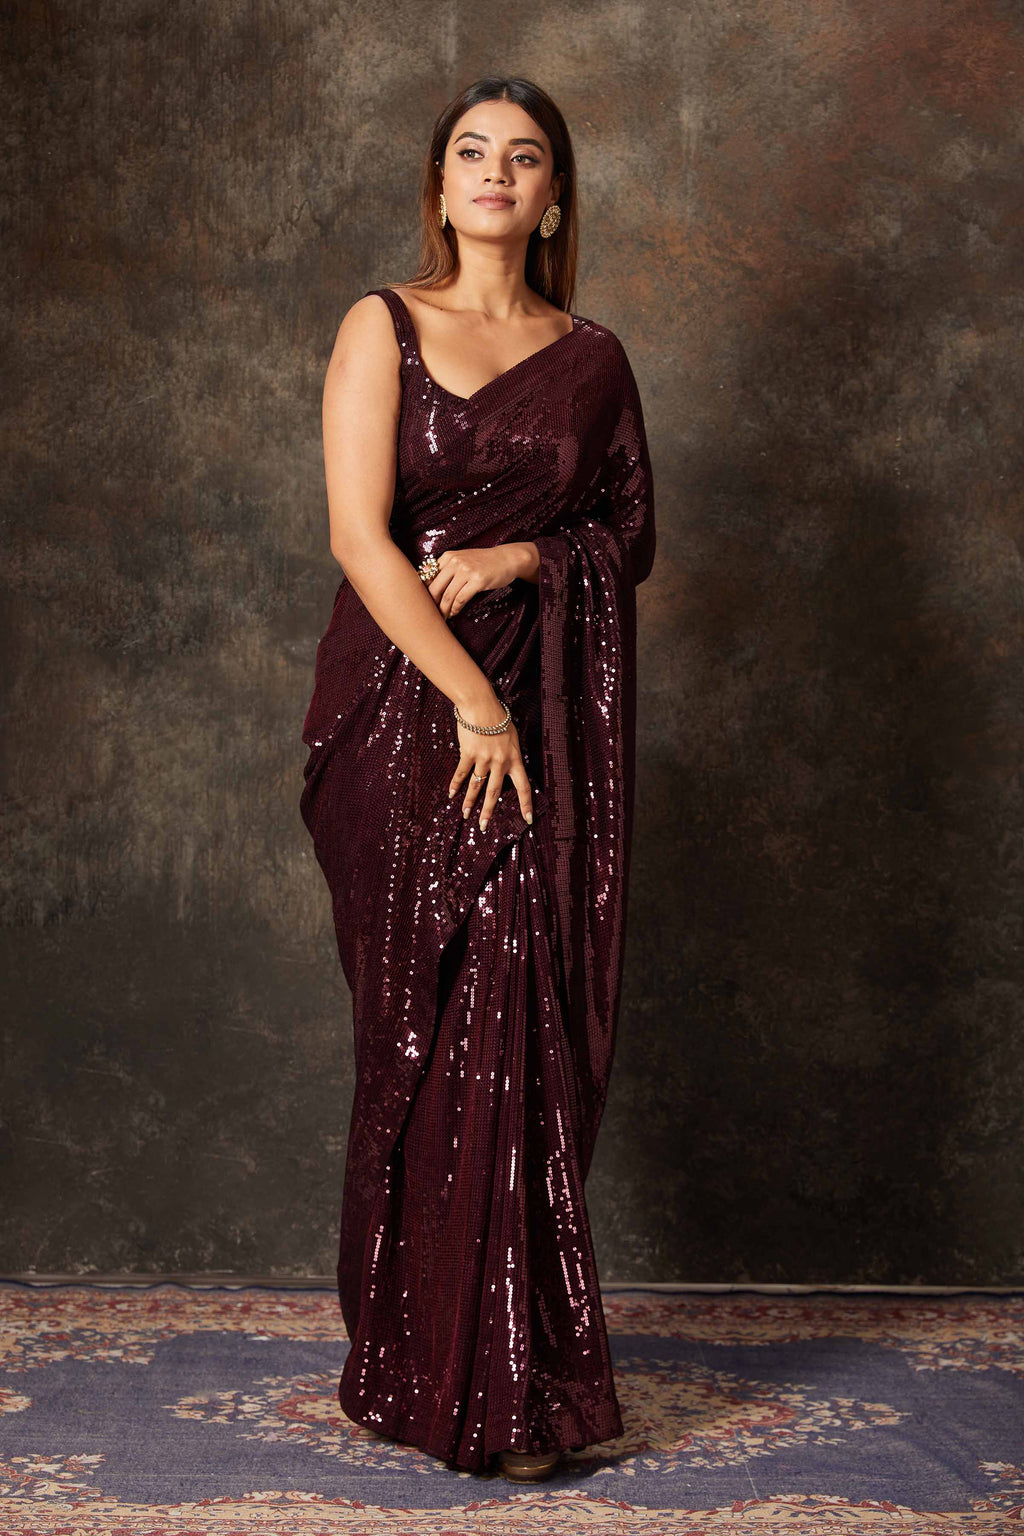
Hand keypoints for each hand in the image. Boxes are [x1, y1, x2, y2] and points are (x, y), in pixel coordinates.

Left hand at [424, 544, 528, 617]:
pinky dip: (455, 608)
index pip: (429, 578)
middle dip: (432, 605)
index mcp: (448, 557)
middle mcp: (455, 561)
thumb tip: (426, 583)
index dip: (425, 594)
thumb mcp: (461, 559)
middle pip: (435, 588)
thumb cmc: (482, 562)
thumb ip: (445, 568)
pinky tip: (454, 613)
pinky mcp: (478, 580)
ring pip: (448, 595)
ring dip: (444, 610)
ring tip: (443, 617)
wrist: (506, 559)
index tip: (424, 605)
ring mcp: (466, 570)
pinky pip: (461, 598)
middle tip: (431, 615)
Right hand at [448, 698, 533, 832]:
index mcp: (514, 759)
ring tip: (465, 815)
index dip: (526, 804)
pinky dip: (455, 784)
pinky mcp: (468, 753)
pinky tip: (451, 795)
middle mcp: (500, 762)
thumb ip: (509, 754)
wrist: (481, 705)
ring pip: (476, 786)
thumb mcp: (512, 736)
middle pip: (495, 792)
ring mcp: (483, 759)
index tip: (528, 819)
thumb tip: (504, 766)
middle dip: (489, 811)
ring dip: (469, 802)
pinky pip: (462, 773)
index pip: (524, 787)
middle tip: (483, 826)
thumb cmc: (498, 717)